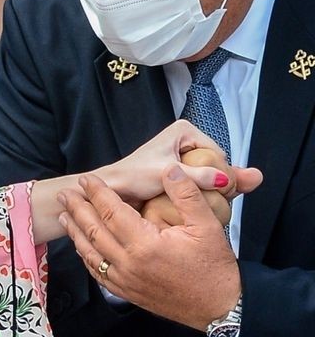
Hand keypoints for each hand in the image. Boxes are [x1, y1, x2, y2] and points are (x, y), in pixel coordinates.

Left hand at [58, 166, 243, 329]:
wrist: (218, 306)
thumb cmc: (214, 267)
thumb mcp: (207, 225)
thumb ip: (186, 194)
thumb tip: (170, 170)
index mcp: (145, 245)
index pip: (112, 212)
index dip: (98, 193)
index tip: (87, 179)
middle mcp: (128, 264)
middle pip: (94, 231)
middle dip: (77, 210)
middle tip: (65, 194)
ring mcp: (125, 280)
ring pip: (90, 253)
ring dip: (76, 232)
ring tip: (66, 216)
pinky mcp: (126, 292)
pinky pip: (98, 272)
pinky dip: (87, 256)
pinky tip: (83, 246)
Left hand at [98, 120, 262, 208]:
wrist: (110, 188)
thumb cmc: (130, 178)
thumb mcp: (167, 176)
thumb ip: (200, 177)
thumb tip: (227, 179)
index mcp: (184, 131)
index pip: (219, 153)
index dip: (223, 175)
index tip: (225, 195)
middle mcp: (183, 139)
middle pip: (214, 163)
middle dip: (218, 183)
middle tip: (221, 203)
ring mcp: (180, 153)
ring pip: (207, 173)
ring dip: (210, 188)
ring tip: (211, 205)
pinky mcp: (177, 168)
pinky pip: (197, 179)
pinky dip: (199, 191)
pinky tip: (199, 204)